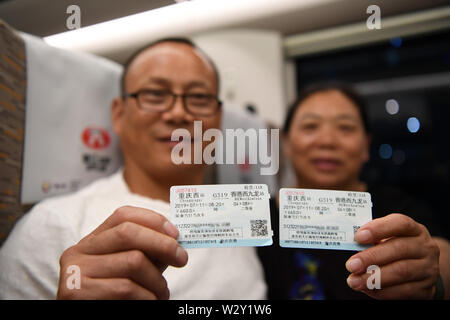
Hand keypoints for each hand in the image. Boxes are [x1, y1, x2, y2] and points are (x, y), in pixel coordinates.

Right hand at [57, 206, 187, 298]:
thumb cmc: (115, 298)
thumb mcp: (129, 270)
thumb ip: (147, 252)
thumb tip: (175, 240)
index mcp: (91, 241)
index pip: (123, 215)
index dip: (153, 220)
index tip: (176, 234)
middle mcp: (78, 252)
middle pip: (128, 233)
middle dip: (162, 244)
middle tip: (182, 259)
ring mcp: (75, 272)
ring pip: (133, 261)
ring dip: (157, 280)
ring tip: (162, 294)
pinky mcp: (78, 293)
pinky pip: (126, 288)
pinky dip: (148, 297)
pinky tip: (151, 302)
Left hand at [345, 213, 439, 298]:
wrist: (421, 271)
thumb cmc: (396, 250)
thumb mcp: (388, 239)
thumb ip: (372, 240)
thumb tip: (351, 244)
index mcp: (414, 230)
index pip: (400, 223)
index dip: (378, 229)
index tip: (358, 237)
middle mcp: (424, 247)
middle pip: (399, 249)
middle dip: (371, 257)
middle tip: (351, 265)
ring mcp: (428, 268)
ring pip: (401, 272)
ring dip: (374, 277)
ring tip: (354, 281)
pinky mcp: (426, 288)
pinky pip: (404, 291)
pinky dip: (383, 291)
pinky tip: (367, 289)